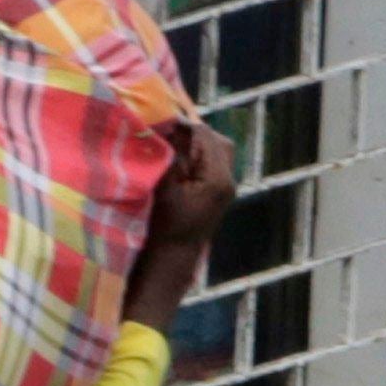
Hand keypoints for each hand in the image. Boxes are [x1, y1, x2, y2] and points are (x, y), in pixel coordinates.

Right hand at [123, 122, 240, 331]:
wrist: (169, 265)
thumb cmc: (163, 230)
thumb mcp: (162, 189)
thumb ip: (166, 155)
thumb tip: (161, 124)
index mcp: (218, 179)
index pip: (204, 135)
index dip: (180, 124)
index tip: (158, 119)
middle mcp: (226, 181)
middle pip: (214, 140)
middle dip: (189, 133)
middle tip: (164, 131)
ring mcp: (223, 188)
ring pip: (211, 151)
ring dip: (190, 144)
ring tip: (166, 145)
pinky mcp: (214, 194)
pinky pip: (206, 164)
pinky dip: (191, 157)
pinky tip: (171, 160)